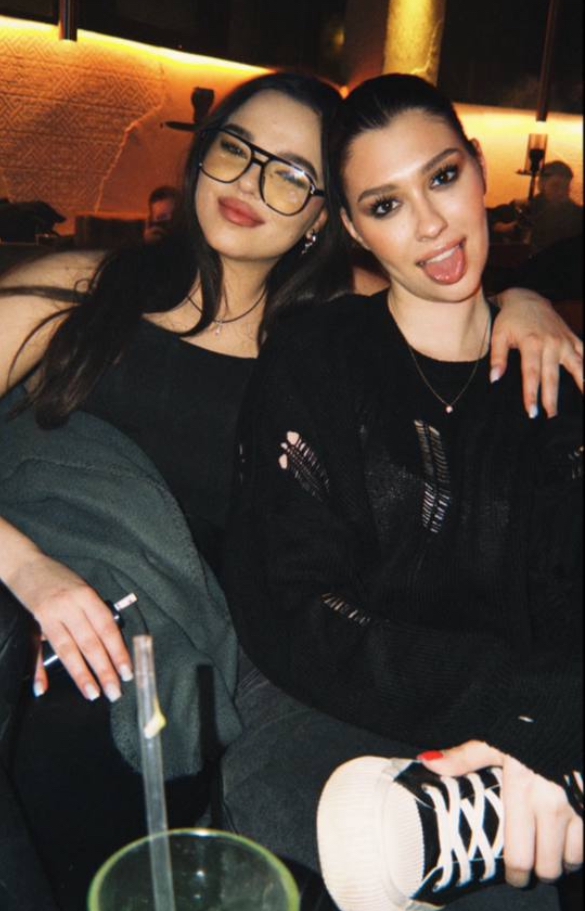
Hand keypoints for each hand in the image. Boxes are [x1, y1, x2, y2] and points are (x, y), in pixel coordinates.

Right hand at [9, 552, 132, 700]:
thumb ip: (95, 613)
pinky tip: (43, 687)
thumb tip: (111, 643)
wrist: (26, 565)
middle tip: (114, 691)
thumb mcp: (83, 589)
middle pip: (90, 643)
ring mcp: (50, 615)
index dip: (118, 652)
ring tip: (92, 692)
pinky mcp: (34, 622)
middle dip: (104, 669)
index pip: (107, 628)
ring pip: (68, 650)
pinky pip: (37, 650)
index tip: (127, 672)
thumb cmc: (60, 578)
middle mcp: (69, 606)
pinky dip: (39, 671)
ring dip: (81, 674)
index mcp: (87, 596)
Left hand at [420, 740, 582, 886]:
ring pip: (574, 858)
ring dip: (563, 860)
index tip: (511, 876)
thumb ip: (464, 757)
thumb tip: (427, 761)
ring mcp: (580, 807)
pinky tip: (571, 838)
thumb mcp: (495, 738)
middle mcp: (554, 805)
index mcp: (523, 793)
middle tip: (531, 866)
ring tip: (551, 852)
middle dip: (539, 872)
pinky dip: (581, 846)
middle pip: (549, 866)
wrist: (567, 710)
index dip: (515, 875)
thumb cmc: (529, 726)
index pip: (520, 856)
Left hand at [491, 290, 582, 417]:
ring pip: (577, 366)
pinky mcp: (572, 339)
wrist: (527, 298)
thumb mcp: (498, 336)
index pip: (532, 374)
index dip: (531, 394)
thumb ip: (497, 358)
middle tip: (550, 417)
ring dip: (581, 384)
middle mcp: (552, 343)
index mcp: (532, 343)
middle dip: (551, 398)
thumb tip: (494, 380)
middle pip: (553, 376)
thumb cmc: (509, 319)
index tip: (531, 412)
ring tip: (584, 401)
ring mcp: (565, 341)